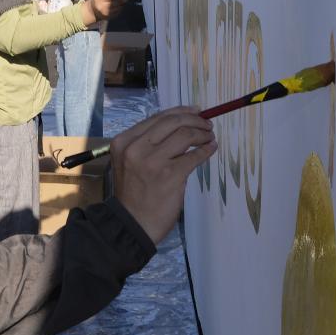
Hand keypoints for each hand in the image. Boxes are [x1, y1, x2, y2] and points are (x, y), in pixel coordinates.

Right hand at [81, 0, 127, 25]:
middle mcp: (102, 7)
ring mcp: (106, 13)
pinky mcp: (109, 17)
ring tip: (123, 0)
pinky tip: (120, 5)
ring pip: (118, 7)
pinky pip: (118, 12)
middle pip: (116, 2)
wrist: (92, 11)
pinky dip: (121, 8)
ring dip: (122, 4)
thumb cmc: (98, 0)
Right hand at [112, 107, 216, 243]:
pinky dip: (206, 150)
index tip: (196, 111)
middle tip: (207, 125)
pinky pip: (194, 156)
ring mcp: (153, 161)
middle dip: (194, 120)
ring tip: (210, 137)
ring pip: (185, 135)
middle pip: (172, 122)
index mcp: (124, 141)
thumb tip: (181, 125)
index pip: (157, 118)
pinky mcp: (170, 175)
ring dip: (202, 134)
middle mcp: (136, 148)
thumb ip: (149, 143)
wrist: (132, 223)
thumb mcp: (131, 161)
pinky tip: (211, 149)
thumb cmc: (133, 193)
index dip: (181, 112)